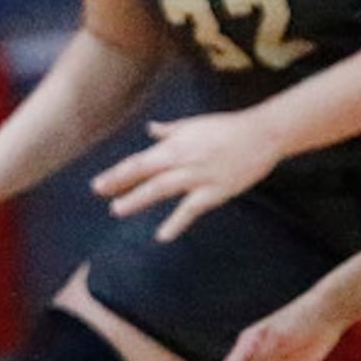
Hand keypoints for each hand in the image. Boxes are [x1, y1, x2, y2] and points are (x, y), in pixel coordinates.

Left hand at [91, 109, 282, 239]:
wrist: (262, 134)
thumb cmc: (227, 128)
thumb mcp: (194, 124)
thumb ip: (170, 130)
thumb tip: (150, 129)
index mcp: (176, 143)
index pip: (140, 160)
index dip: (118, 173)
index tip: (98, 184)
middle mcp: (183, 158)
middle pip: (145, 172)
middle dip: (120, 183)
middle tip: (99, 193)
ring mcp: (198, 175)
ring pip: (162, 188)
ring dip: (138, 199)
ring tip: (117, 209)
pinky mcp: (215, 191)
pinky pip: (191, 208)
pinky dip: (176, 222)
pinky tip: (162, 236)